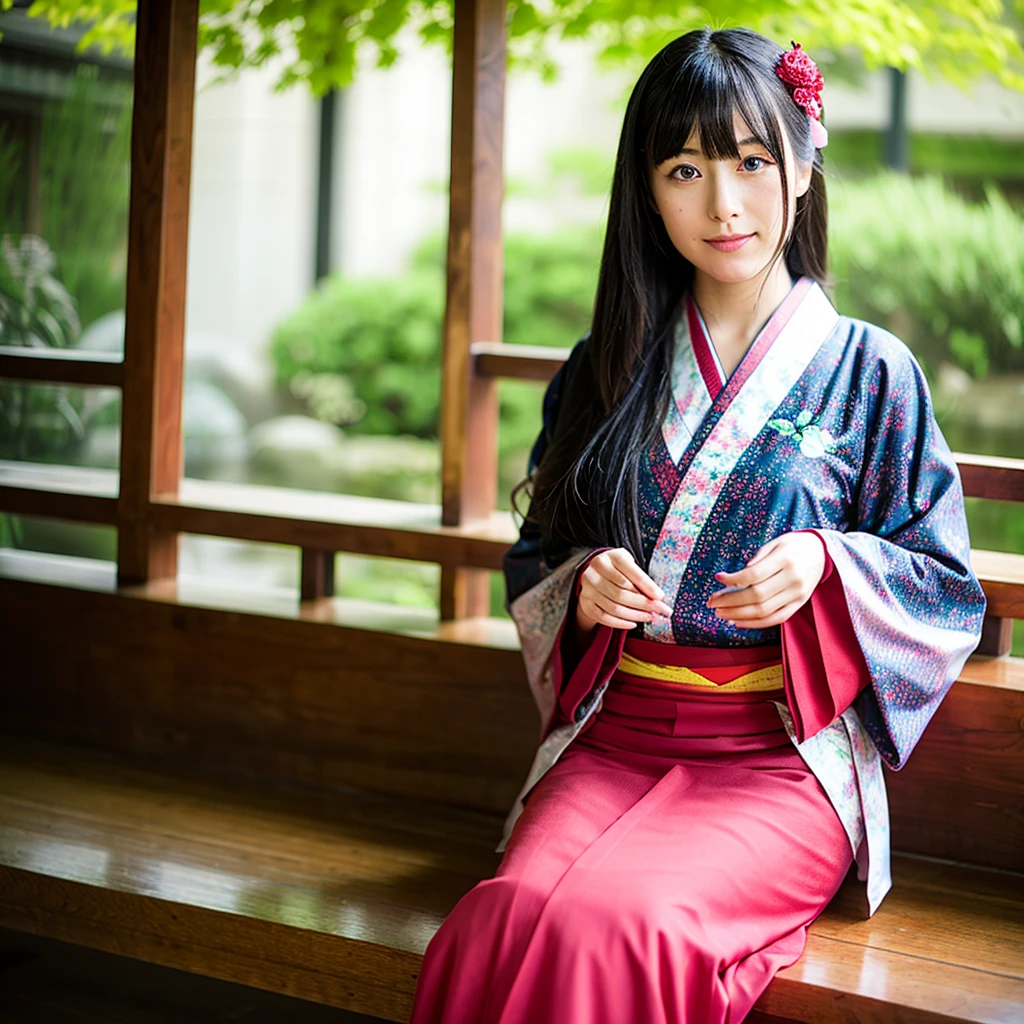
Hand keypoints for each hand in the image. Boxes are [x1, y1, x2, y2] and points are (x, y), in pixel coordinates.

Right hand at [577, 548, 672, 633]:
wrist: (596, 574)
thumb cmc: (619, 570)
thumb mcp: (630, 566)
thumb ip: (641, 580)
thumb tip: (658, 599)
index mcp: (611, 557)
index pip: (631, 572)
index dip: (647, 586)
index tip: (661, 597)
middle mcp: (595, 571)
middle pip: (622, 592)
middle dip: (644, 604)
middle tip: (660, 611)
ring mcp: (587, 587)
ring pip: (613, 607)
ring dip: (634, 615)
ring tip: (649, 617)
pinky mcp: (585, 602)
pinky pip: (603, 617)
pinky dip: (620, 623)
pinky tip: (633, 623)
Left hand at [706, 533, 824, 629]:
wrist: (823, 553)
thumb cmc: (794, 545)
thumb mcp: (776, 543)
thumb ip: (758, 558)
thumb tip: (738, 577)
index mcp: (785, 559)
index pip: (754, 574)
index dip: (733, 579)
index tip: (718, 578)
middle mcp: (793, 579)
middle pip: (757, 596)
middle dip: (730, 601)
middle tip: (711, 602)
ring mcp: (797, 594)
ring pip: (764, 611)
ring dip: (738, 615)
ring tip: (720, 612)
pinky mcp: (799, 604)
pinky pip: (776, 619)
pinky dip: (755, 624)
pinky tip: (737, 622)